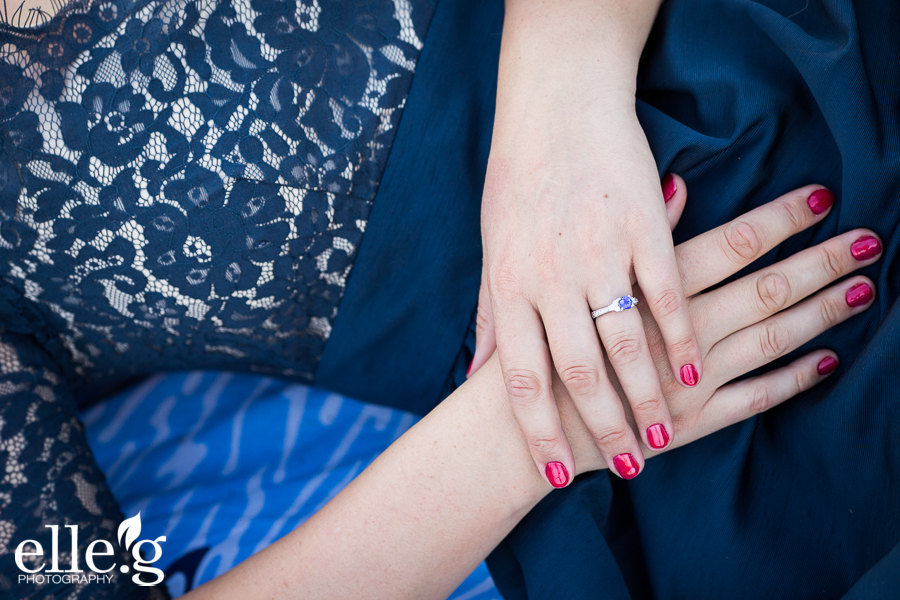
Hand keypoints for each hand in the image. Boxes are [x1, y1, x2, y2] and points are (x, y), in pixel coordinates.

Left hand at [471, 4, 699, 483]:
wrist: (556, 109)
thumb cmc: (518, 186)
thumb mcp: (492, 252)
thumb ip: (490, 317)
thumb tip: (476, 377)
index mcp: (510, 287)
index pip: (521, 379)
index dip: (539, 434)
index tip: (559, 476)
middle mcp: (551, 277)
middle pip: (578, 371)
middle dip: (602, 428)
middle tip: (628, 469)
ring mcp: (600, 253)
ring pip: (627, 342)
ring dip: (648, 396)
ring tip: (664, 436)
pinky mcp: (643, 228)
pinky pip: (667, 294)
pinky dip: (683, 337)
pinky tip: (698, 372)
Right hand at [555, 179, 879, 473]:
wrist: (509, 432)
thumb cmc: (532, 348)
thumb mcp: (576, 278)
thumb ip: (625, 238)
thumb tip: (676, 188)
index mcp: (644, 289)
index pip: (730, 245)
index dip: (778, 220)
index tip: (820, 198)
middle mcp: (676, 332)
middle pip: (764, 288)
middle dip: (819, 263)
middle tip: (869, 240)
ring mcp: (690, 380)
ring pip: (771, 340)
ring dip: (821, 314)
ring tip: (864, 289)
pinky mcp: (693, 421)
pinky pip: (757, 399)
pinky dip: (796, 380)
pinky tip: (829, 361)